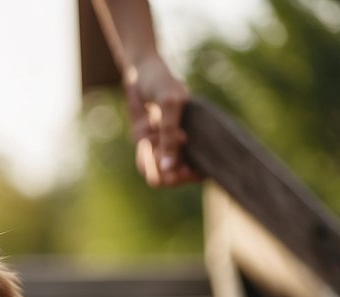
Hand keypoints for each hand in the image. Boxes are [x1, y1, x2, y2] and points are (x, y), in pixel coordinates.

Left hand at [123, 56, 200, 187]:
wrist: (140, 74)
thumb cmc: (162, 84)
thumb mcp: (169, 105)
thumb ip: (169, 136)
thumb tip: (169, 168)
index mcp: (200, 138)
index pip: (199, 172)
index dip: (191, 176)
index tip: (184, 170)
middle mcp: (184, 149)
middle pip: (175, 180)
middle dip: (167, 170)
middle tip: (160, 151)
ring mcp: (166, 150)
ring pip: (157, 175)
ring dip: (152, 158)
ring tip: (152, 134)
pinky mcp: (149, 148)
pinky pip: (144, 163)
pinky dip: (143, 151)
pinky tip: (146, 129)